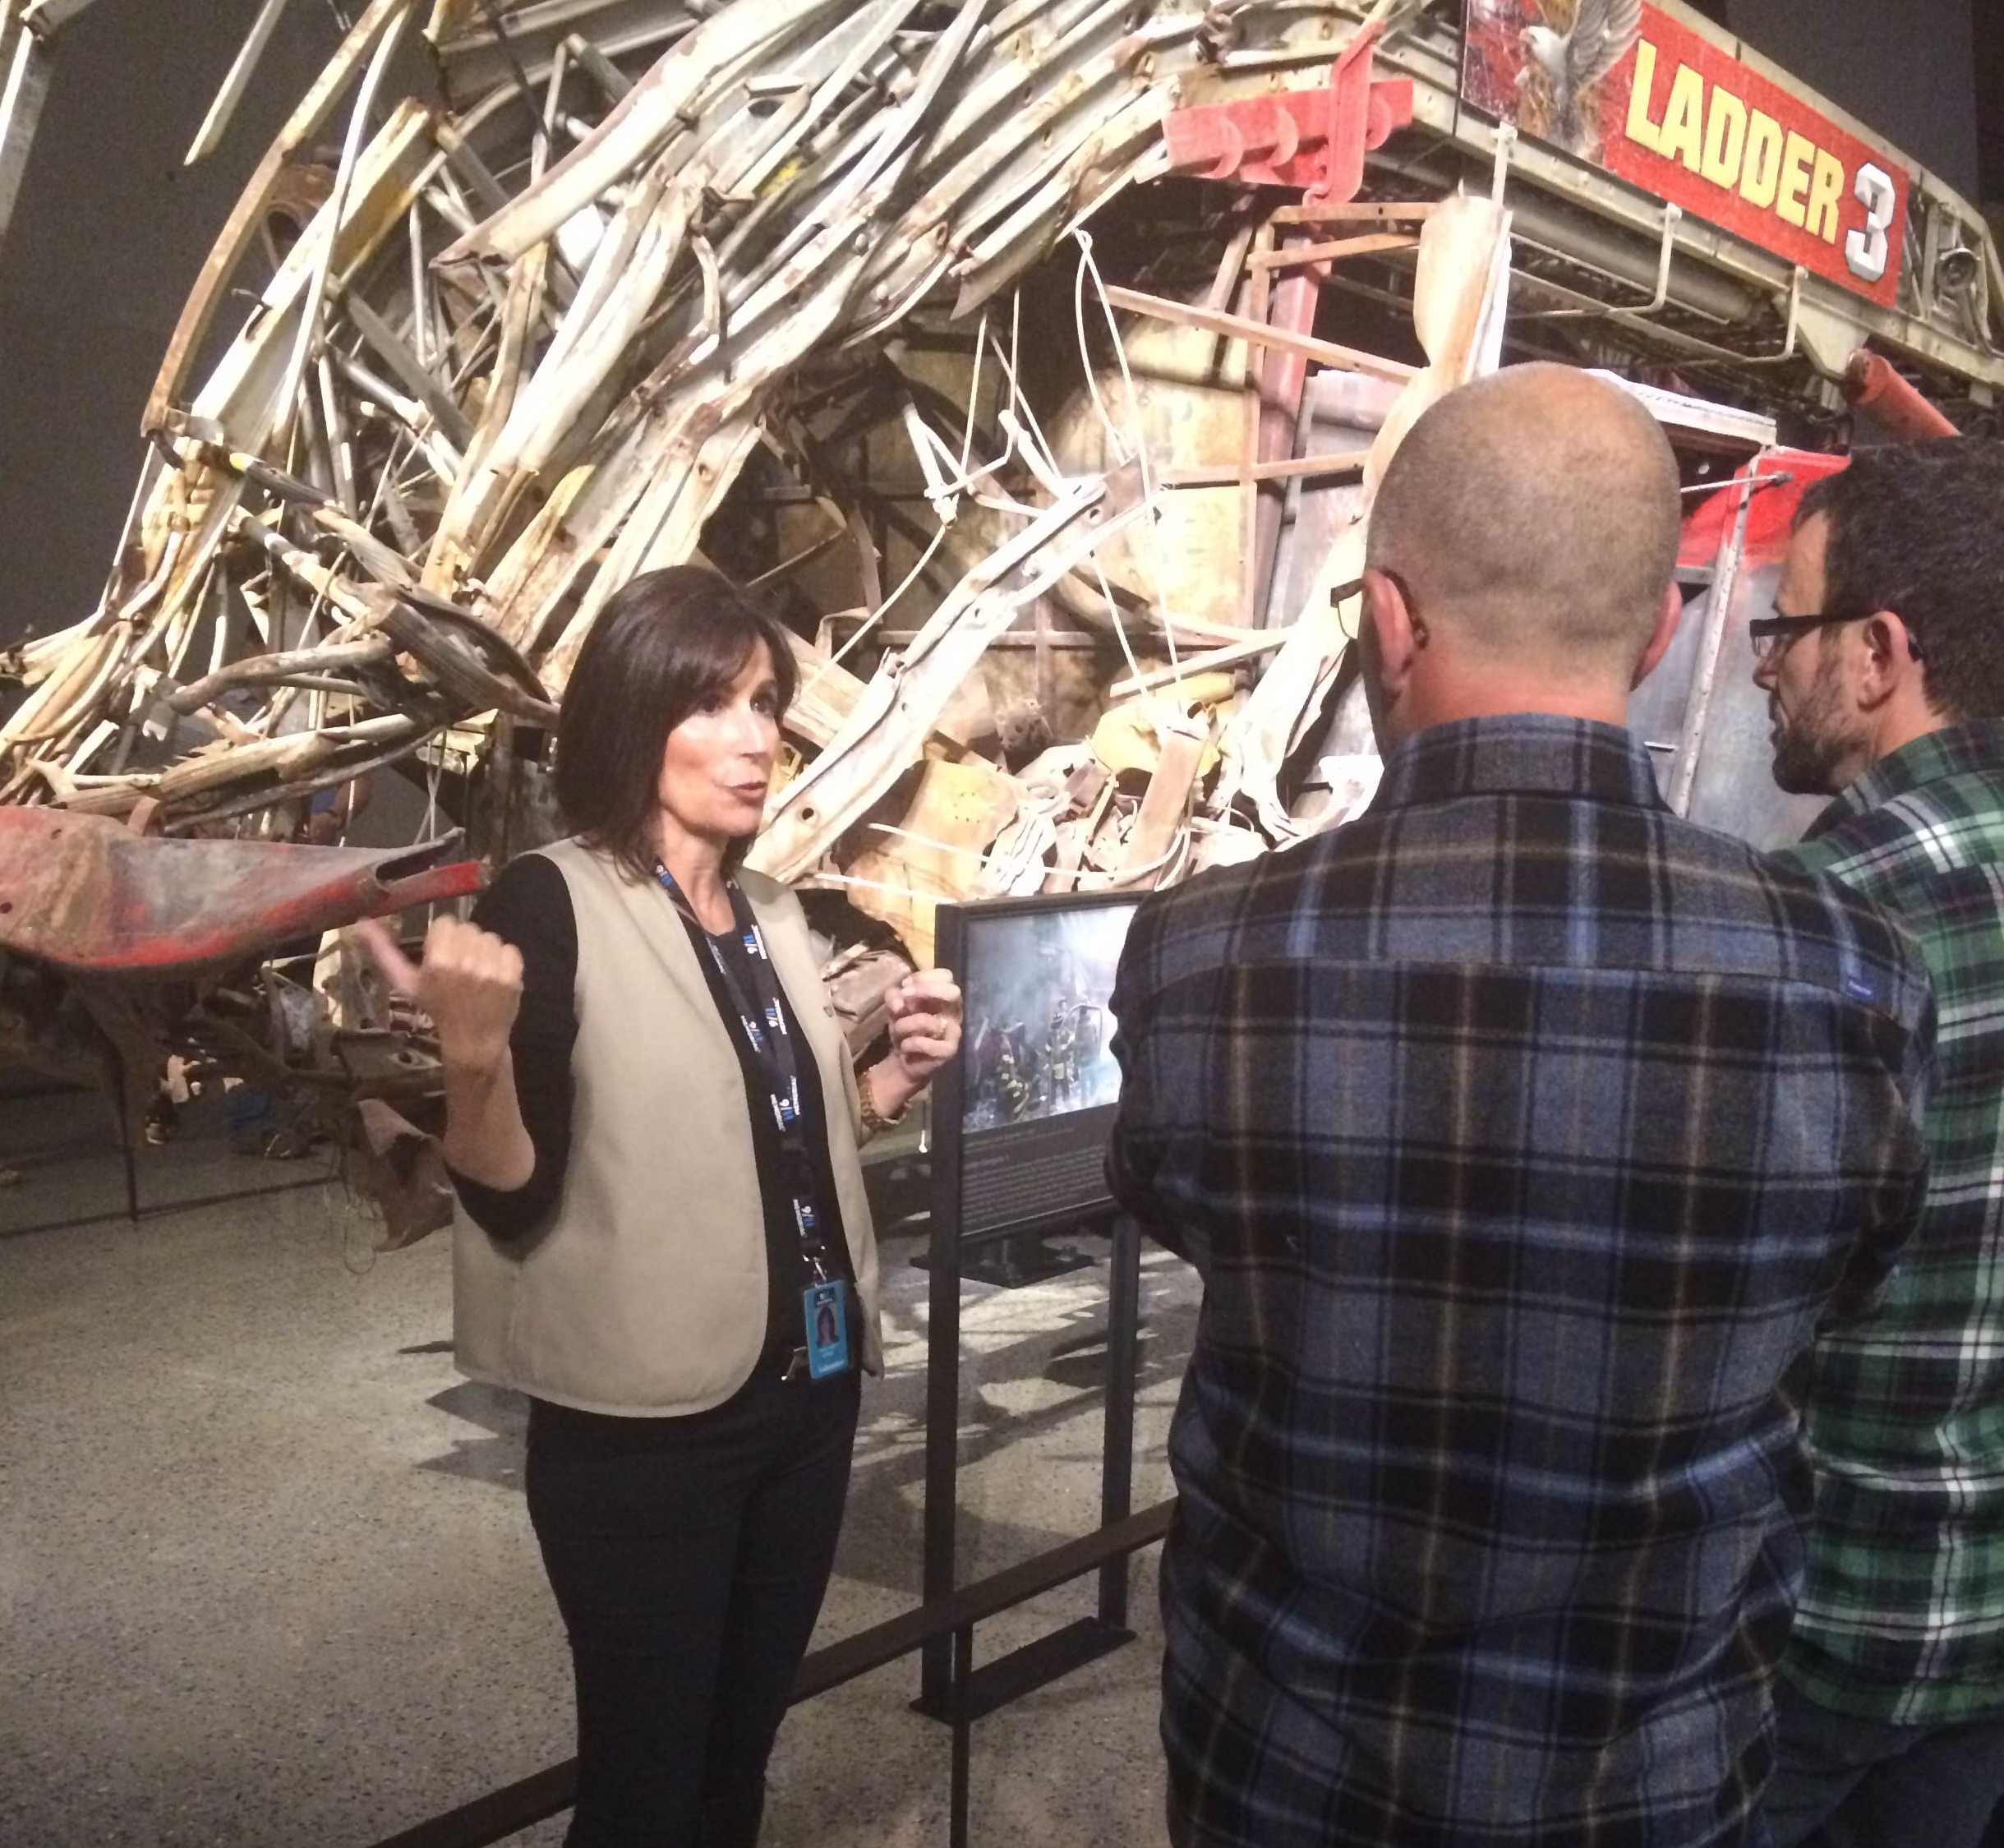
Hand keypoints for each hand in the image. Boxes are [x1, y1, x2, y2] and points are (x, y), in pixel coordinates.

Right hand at [351, 914, 522, 1071]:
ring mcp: (492, 970)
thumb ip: (382, 952)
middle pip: (468, 928)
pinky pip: (509, 948)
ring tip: (476, 971)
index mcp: (438, 962)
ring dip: (483, 950)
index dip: (444, 938)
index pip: (445, 923)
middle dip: (463, 943)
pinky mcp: (513, 976)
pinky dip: (503, 959)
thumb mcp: (406, 984)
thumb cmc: (435, 1009)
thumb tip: (360, 923)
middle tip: (459, 965)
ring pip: (489, 936)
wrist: (473, 1040)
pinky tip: (493, 976)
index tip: (442, 954)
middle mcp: (466, 963)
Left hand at [885, 968, 961, 1087]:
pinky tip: (904, 1046)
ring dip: (905, 1024)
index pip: (946, 976)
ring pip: (931, 1021)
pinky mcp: (949, 1050)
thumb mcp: (894, 1006)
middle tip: (905, 995)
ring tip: (897, 1029)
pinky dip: (910, 1044)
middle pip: (953, 992)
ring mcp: (954, 1031)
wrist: (904, 1060)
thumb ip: (894, 997)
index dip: (924, 976)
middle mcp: (953, 1011)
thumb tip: (900, 1002)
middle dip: (926, 990)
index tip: (904, 985)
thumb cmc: (904, 1027)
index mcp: (944, 996)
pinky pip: (928, 1044)